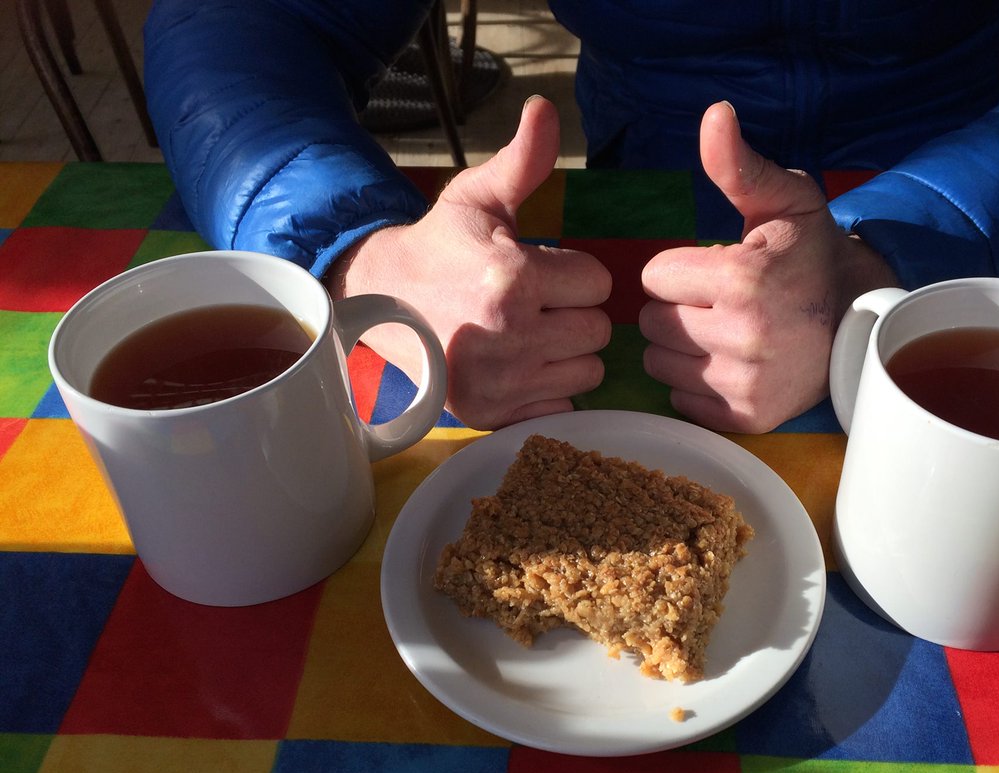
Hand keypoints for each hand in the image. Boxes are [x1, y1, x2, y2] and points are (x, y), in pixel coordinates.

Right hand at [326, 96, 611, 429]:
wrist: (377, 304)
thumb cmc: (438, 248)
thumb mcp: (477, 198)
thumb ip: (522, 160)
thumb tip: (545, 109)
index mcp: (512, 277)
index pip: (598, 283)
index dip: (576, 275)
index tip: (544, 272)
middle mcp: (510, 334)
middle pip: (599, 331)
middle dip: (575, 314)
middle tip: (537, 305)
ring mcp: (502, 381)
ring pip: (588, 373)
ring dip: (569, 355)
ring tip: (529, 336)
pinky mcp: (494, 415)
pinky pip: (562, 408)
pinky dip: (549, 392)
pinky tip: (521, 370)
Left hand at [639, 101, 897, 432]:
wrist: (859, 322)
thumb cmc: (811, 257)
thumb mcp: (784, 200)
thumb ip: (739, 164)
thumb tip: (715, 113)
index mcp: (743, 278)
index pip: (653, 277)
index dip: (678, 270)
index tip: (715, 271)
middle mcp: (743, 336)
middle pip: (651, 322)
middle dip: (676, 308)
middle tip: (718, 304)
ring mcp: (745, 383)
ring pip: (658, 363)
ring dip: (679, 347)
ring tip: (722, 334)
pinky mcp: (745, 418)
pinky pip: (679, 400)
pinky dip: (694, 385)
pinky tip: (728, 366)